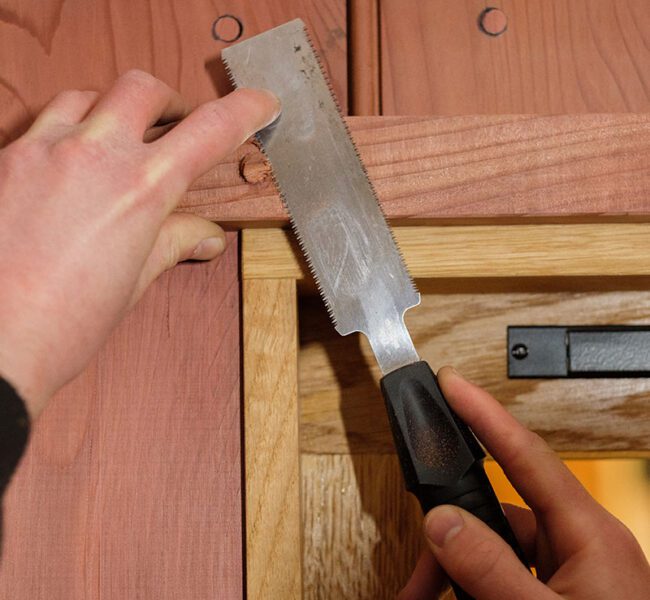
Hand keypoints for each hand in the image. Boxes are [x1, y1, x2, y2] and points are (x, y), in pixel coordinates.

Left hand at [0, 70, 279, 417]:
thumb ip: (173, 243)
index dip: (245, 111)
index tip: (259, 104)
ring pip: (86, 96)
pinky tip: (70, 166)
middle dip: (168, 102)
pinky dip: (66, 132)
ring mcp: (41, 151)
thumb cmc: (64, 324)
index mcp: (140, 190)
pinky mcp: (4, 159)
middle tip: (176, 127)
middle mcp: (92, 156)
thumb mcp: (134, 281)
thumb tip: (204, 236)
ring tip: (119, 143)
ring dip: (111, 111)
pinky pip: (42, 123)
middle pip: (142, 88)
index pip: (210, 131)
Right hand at [399, 367, 649, 599]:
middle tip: (414, 583)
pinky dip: (470, 591)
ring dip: (452, 578)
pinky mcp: (553, 593)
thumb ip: (494, 569)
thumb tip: (444, 522)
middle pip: (494, 515)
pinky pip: (500, 578)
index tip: (452, 384)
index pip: (525, 453)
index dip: (484, 413)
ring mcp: (566, 572)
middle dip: (447, 543)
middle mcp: (577, 544)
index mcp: (589, 534)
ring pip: (490, 552)